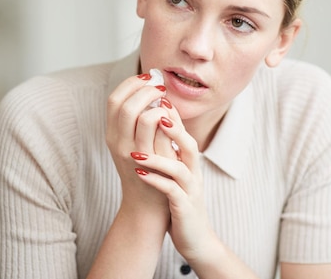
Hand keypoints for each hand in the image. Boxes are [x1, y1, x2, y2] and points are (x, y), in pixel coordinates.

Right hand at [106, 73, 173, 213]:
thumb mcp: (132, 143)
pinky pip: (161, 131)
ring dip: (157, 103)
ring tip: (166, 101)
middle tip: (159, 86)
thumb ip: (137, 119)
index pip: (114, 99)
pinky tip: (173, 118)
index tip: (146, 77)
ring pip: (143, 117)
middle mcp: (118, 143)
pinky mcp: (152, 162)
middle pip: (125, 105)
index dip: (130, 83)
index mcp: (111, 134)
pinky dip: (168, 118)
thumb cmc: (144, 169)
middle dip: (145, 89)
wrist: (146, 205)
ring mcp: (134, 153)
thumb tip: (152, 88)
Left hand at [130, 104, 214, 264]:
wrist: (193, 235)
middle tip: (156, 112)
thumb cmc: (178, 197)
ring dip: (159, 158)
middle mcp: (192, 170)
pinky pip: (172, 192)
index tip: (154, 95)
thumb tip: (153, 117)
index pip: (182, 131)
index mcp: (187, 159)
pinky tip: (139, 174)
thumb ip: (166, 146)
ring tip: (137, 151)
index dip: (170, 113)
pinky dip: (156, 181)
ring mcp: (190, 189)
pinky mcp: (185, 207)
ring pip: (180, 168)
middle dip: (173, 127)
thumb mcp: (173, 168)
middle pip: (189, 143)